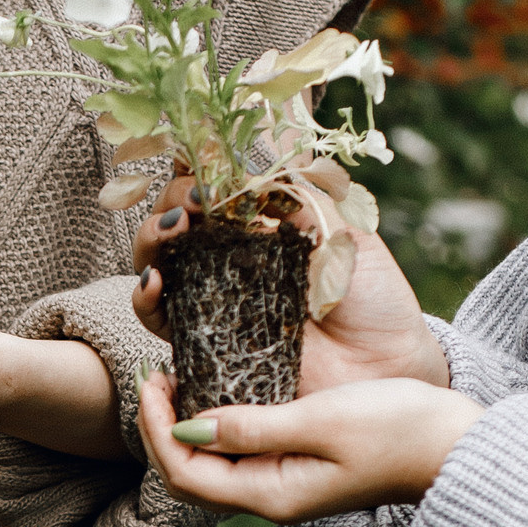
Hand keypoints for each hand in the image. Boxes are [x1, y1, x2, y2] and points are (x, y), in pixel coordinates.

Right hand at [129, 172, 450, 391]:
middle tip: (194, 201)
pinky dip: (145, 299)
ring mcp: (214, 303)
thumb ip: (305, 202)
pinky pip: (159, 321)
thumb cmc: (374, 301)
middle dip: (173, 199)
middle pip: (177, 220)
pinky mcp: (203, 347)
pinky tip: (155, 280)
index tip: (207, 160)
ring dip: (151, 239)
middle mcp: (231, 262)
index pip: (215, 190)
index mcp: (264, 229)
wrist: (382, 367)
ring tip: (172, 229)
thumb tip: (258, 173)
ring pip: (158, 263)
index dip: (200, 170)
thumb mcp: (349, 234)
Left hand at [138, 370, 482, 521]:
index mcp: (270, 494)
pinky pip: (239, 450)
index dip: (156, 428)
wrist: (458, 448)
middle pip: (189, 474)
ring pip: (211, 463)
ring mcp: (284, 485)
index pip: (184, 472)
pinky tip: (219, 387)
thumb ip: (255, 426)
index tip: (149, 378)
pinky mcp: (298, 466)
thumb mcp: (324, 420)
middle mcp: (269, 497)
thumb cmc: (400, 430)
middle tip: (155, 375)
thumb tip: (190, 426)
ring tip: (178, 376)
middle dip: (161, 429)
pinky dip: (217, 422)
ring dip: (186, 424)